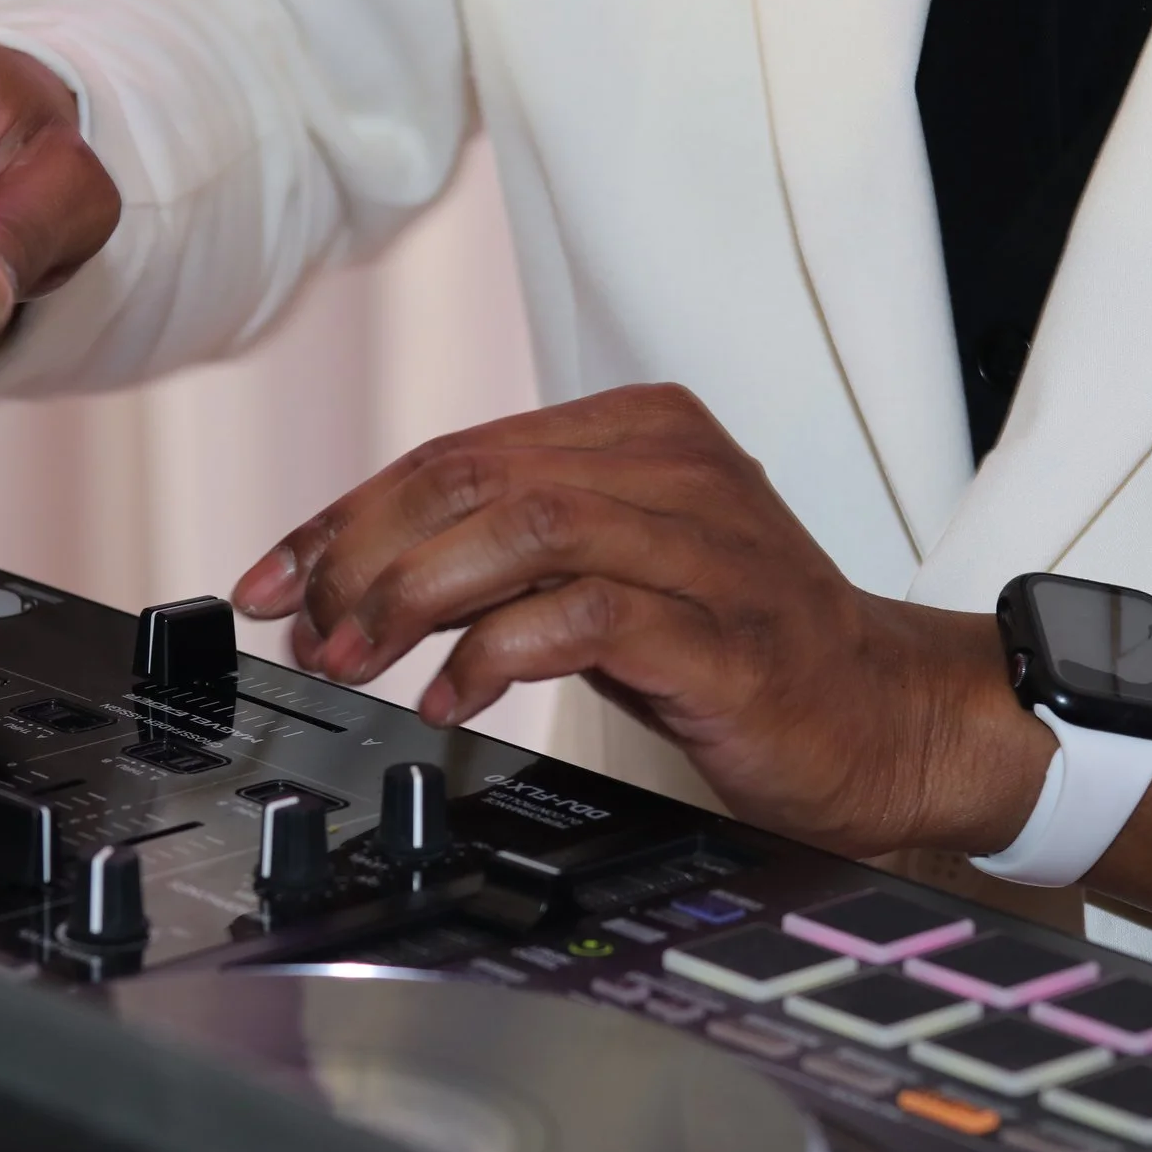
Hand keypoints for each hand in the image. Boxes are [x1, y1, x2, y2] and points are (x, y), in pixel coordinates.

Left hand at [230, 384, 1059, 860]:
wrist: (883, 718)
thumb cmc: (738, 648)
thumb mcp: (610, 575)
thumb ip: (510, 553)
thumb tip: (359, 582)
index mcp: (638, 433)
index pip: (454, 453)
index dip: (344, 516)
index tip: (268, 579)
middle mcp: (671, 469)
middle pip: (471, 479)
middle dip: (361, 557)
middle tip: (304, 632)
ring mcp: (704, 545)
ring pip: (519, 528)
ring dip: (412, 597)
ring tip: (357, 661)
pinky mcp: (721, 629)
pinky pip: (582, 616)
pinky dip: (494, 653)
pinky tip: (450, 700)